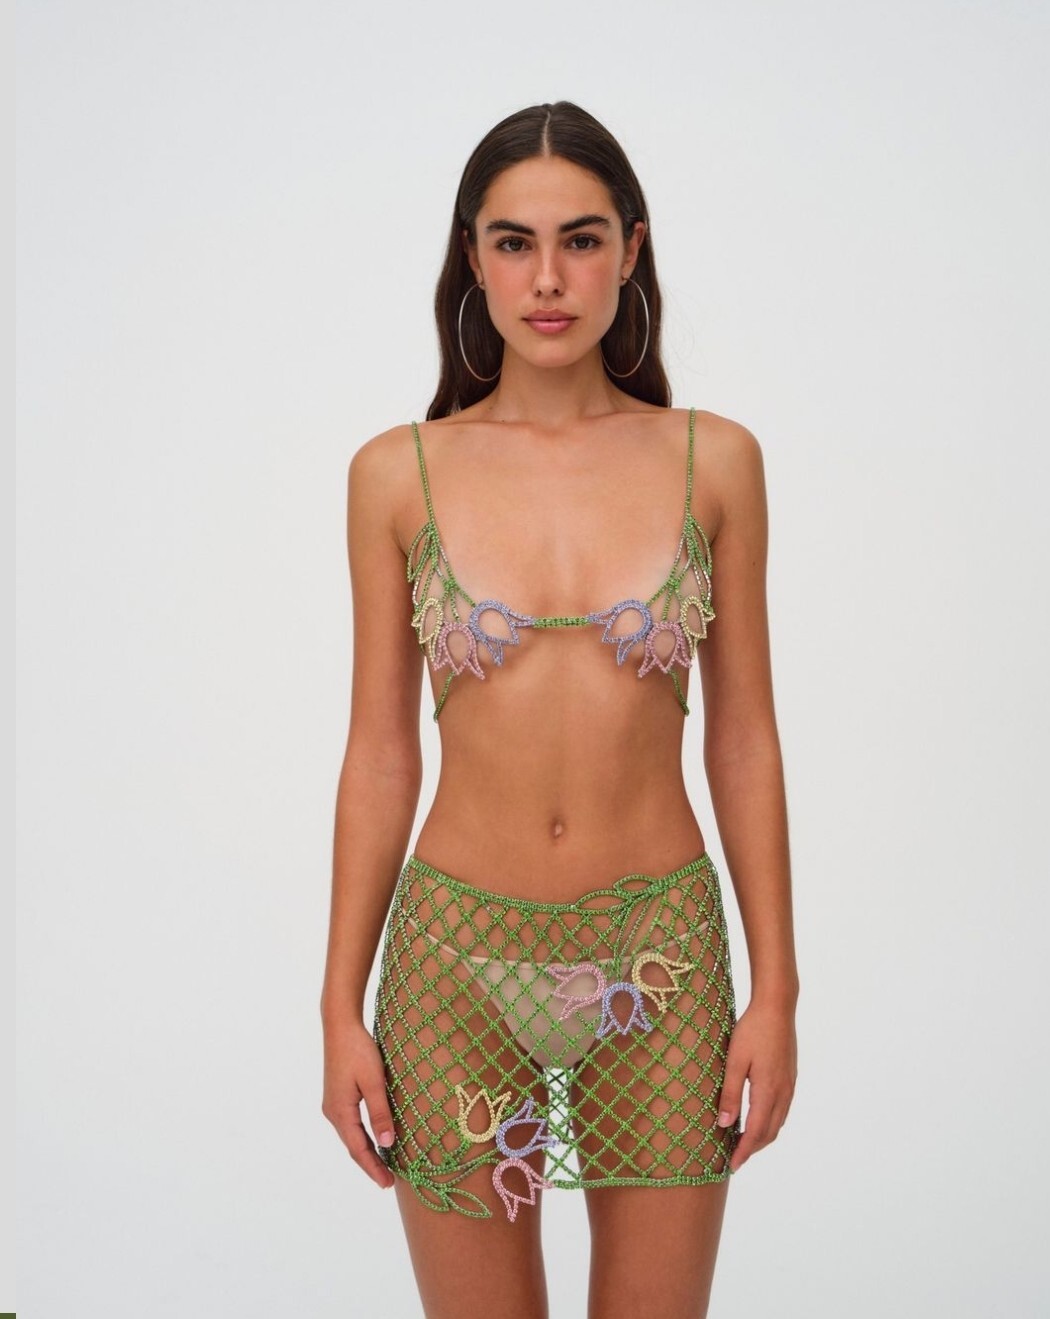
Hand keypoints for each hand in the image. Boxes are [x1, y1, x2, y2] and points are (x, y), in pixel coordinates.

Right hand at [321, 1016, 396, 1189]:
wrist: (340, 1025)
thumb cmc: (358, 1050)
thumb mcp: (374, 1082)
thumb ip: (380, 1114)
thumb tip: (387, 1145)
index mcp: (340, 1112)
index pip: (359, 1149)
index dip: (373, 1168)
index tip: (387, 1184)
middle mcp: (333, 1112)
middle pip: (353, 1145)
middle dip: (370, 1164)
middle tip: (388, 1181)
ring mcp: (333, 1104)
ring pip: (352, 1135)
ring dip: (367, 1151)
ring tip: (384, 1165)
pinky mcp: (337, 1095)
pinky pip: (351, 1124)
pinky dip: (363, 1136)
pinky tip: (374, 1137)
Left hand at [715, 997, 796, 1173]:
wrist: (777, 1007)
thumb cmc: (752, 1030)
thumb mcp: (735, 1060)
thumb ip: (731, 1094)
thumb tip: (724, 1125)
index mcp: (768, 1091)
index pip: (756, 1132)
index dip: (744, 1151)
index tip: (732, 1165)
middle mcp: (783, 1093)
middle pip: (770, 1132)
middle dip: (752, 1148)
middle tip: (734, 1159)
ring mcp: (789, 1085)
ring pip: (778, 1122)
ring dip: (762, 1137)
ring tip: (743, 1143)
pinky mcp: (790, 1077)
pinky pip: (782, 1110)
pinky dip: (770, 1122)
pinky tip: (757, 1119)